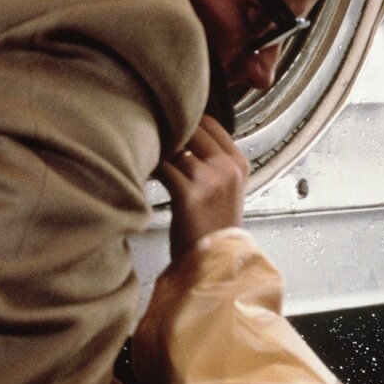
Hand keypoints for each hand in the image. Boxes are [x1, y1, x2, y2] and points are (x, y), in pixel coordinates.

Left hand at [156, 115, 249, 259]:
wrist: (215, 262)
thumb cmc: (214, 225)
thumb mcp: (225, 186)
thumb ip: (211, 159)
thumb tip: (178, 132)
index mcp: (239, 161)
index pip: (210, 122)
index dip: (186, 121)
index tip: (169, 128)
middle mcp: (228, 167)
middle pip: (191, 129)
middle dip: (169, 133)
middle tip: (150, 138)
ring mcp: (211, 180)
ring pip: (174, 148)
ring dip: (157, 150)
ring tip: (144, 156)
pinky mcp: (190, 195)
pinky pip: (163, 167)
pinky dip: (151, 167)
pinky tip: (143, 171)